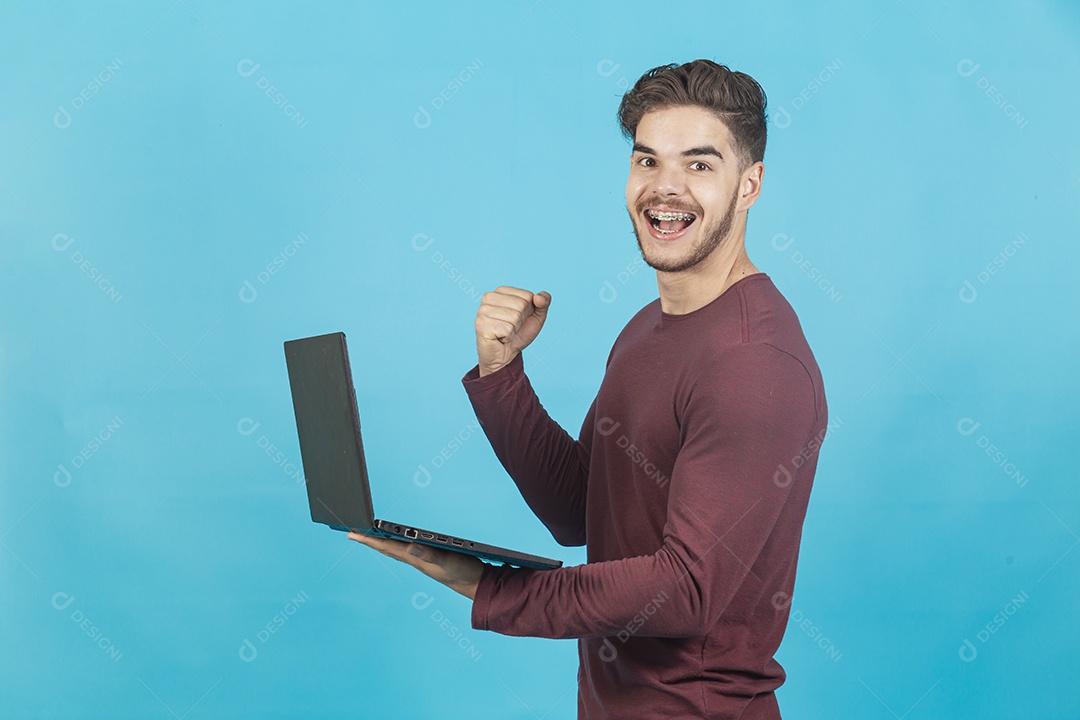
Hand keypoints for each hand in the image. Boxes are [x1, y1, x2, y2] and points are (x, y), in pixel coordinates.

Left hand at [348, 532, 484, 599]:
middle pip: (386, 548)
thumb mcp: (448, 561)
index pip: (387, 546)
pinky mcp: (430, 559)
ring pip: (395, 549)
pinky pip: (406, 550)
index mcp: (416, 558)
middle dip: (369, 540)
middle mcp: (415, 559)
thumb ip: (429, 553)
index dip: (369, 539)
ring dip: (380, 542)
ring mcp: (421, 560)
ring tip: (369, 536)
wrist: (477, 586)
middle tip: (352, 532)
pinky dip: (396, 545)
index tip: (352, 532)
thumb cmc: (463, 573)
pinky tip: (397, 543)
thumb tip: (409, 546)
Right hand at [474, 286, 550, 376]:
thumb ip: (543, 302)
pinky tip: (500, 338)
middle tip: (511, 328)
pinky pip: (507, 329)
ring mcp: (483, 310)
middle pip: (521, 305)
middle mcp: (489, 297)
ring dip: (514, 330)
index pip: (527, 296)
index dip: (529, 311)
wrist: (504, 356)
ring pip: (515, 317)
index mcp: (501, 291)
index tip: (518, 319)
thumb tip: (539, 298)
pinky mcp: (481, 324)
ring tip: (504, 333)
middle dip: (521, 321)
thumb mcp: (536, 317)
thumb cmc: (518, 334)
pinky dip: (508, 337)